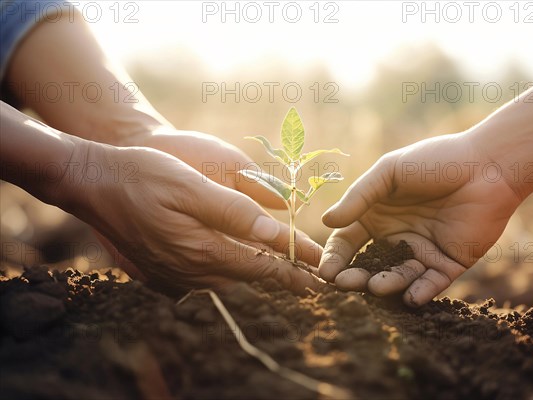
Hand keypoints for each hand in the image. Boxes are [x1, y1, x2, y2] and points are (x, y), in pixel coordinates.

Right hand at [66, 140, 322, 294]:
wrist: (92, 183)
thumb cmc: (142, 175)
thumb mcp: (190, 186)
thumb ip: (234, 211)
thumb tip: (274, 232)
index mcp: (203, 250)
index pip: (261, 265)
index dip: (293, 268)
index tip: (319, 273)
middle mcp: (191, 270)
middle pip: (248, 277)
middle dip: (280, 277)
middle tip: (308, 281)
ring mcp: (174, 274)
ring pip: (227, 278)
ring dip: (254, 274)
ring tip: (280, 274)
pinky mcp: (162, 270)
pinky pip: (204, 277)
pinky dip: (227, 270)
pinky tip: (234, 265)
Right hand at [318, 133, 521, 305]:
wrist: (488, 165)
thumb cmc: (435, 161)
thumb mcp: (390, 172)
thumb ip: (359, 197)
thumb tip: (327, 221)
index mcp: (376, 215)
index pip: (348, 242)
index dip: (336, 257)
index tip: (326, 271)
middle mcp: (395, 237)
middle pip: (369, 265)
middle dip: (356, 278)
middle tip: (346, 285)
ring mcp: (421, 252)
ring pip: (398, 277)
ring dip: (386, 284)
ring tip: (378, 285)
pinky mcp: (448, 264)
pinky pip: (431, 284)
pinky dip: (421, 292)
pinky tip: (410, 297)